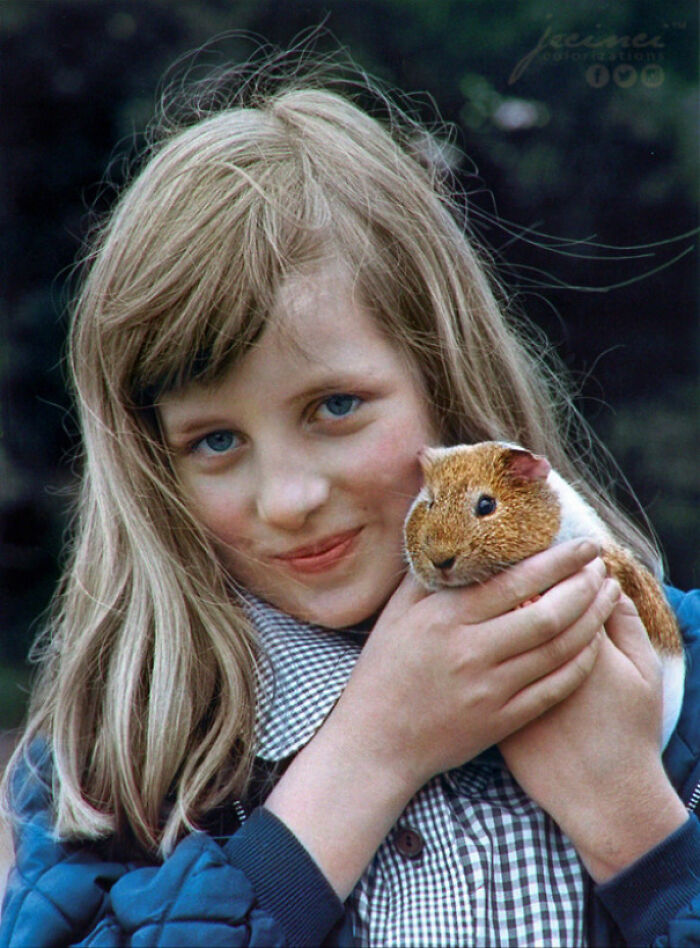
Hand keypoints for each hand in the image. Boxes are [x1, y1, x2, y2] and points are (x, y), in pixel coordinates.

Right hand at [340, 542, 616, 787]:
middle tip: (602, 566)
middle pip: (546, 614)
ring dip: (592, 620)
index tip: (582, 545)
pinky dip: (581, 663)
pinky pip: (555, 688)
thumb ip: (428, 575)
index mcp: (445, 619)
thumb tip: (456, 535)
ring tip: (608, 596)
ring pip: (558, 650)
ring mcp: (491, 690)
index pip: (514, 581)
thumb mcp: (396, 613)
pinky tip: (594, 643)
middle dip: (584, 586)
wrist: (377, 741)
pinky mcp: (503, 720)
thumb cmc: (384, 669)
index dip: (557, 561)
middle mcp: (471, 652)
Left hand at [499, 593, 687, 881]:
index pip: (554, 590)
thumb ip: (628, 626)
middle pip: (514, 604)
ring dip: (495, 609)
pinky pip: (480, 667)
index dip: (556, 571)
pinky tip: (490, 632)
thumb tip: (611, 587)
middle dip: (519, 581)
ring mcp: (506, 690)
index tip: (561, 562)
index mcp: (574, 646)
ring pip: (490, 633)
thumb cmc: (630, 731)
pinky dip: (482, 645)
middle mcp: (533, 663)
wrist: (602, 796)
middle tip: (526, 567)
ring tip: (507, 592)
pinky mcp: (491, 711)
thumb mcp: (642, 674)